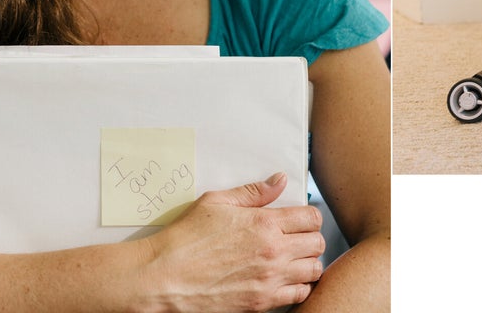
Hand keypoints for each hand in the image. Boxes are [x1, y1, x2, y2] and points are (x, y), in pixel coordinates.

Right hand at [137, 173, 325, 312]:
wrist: (164, 277)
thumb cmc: (185, 239)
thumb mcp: (217, 203)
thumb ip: (254, 192)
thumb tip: (279, 181)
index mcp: (264, 224)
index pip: (311, 218)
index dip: (309, 217)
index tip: (300, 219)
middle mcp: (273, 252)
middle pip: (317, 243)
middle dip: (311, 238)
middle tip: (297, 238)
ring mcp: (269, 279)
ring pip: (313, 269)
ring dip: (308, 262)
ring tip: (294, 259)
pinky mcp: (261, 302)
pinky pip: (299, 294)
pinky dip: (299, 286)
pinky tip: (286, 279)